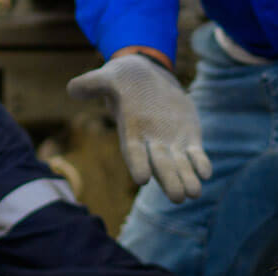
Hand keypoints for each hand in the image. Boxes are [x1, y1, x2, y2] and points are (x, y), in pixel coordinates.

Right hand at [68, 53, 210, 202]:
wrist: (148, 77)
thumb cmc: (124, 78)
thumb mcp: (107, 76)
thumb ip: (92, 83)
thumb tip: (72, 88)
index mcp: (131, 132)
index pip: (133, 152)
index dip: (137, 164)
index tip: (142, 179)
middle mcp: (151, 143)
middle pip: (160, 166)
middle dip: (169, 180)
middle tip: (177, 198)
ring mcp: (171, 143)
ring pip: (180, 166)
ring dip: (187, 179)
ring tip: (194, 193)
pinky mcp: (188, 138)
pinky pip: (195, 155)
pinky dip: (200, 164)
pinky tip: (206, 173)